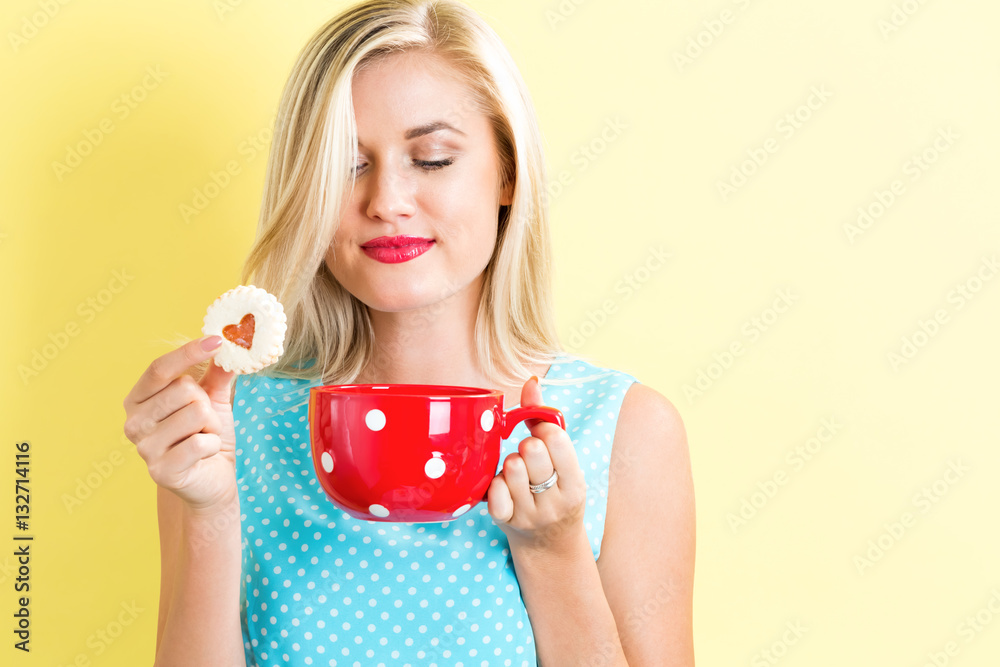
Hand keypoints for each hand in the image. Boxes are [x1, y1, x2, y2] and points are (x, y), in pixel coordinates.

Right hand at [123, 336, 237, 510]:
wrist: (211, 480)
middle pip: (184, 389)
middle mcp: (133, 422)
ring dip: (212, 427)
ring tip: (203, 438)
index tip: (217, 341)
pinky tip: (204, 456)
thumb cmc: (206, 436)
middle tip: (204, 423)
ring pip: (196, 413)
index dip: (188, 352)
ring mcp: (144, 448)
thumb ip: (216, 374)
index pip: (159, 368)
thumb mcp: (214, 400)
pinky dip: (213, 446)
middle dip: (207, 405)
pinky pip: (200, 442)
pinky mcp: (160, 471)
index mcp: (138, 399)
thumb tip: (229, 345)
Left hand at [487, 376, 587, 552]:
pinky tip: (502, 486)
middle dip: (526, 446)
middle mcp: (555, 502)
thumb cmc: (555, 490)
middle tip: (528, 456)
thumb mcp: (563, 462)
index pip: (556, 440)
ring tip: (517, 472)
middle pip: (531, 451)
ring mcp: (530, 515)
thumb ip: (544, 419)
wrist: (550, 545)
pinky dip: (494, 483)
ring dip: (510, 463)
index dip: (543, 430)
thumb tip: (531, 381)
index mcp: (575, 484)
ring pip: (510, 468)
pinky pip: (493, 490)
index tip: (541, 436)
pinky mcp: (506, 522)